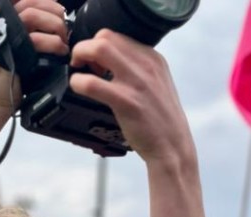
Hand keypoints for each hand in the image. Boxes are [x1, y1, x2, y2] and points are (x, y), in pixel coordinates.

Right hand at [0, 0, 68, 118]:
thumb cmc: (10, 81)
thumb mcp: (20, 51)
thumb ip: (30, 34)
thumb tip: (55, 21)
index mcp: (0, 22)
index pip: (24, 0)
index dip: (46, 2)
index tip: (60, 13)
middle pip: (29, 2)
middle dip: (53, 12)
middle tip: (64, 28)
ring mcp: (1, 37)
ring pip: (31, 15)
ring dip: (53, 25)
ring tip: (62, 40)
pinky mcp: (9, 52)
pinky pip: (35, 39)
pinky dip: (53, 43)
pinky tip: (59, 51)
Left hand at [68, 30, 195, 165]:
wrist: (173, 147)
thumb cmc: (160, 120)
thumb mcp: (156, 85)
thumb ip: (136, 70)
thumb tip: (106, 63)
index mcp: (153, 58)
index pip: (116, 35)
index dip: (97, 45)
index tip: (92, 62)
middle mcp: (146, 65)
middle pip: (105, 36)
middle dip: (84, 47)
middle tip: (80, 65)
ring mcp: (137, 82)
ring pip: (98, 49)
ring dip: (80, 57)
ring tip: (78, 73)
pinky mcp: (126, 102)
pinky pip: (92, 83)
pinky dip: (78, 82)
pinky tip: (79, 89)